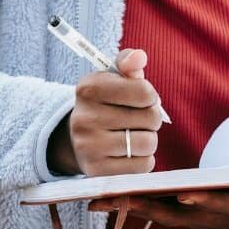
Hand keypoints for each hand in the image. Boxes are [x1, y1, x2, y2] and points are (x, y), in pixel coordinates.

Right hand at [46, 48, 163, 176]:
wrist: (76, 139)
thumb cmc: (104, 104)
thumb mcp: (112, 79)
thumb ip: (128, 63)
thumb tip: (139, 57)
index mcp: (88, 88)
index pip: (143, 92)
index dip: (150, 95)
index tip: (141, 98)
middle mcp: (84, 118)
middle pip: (150, 118)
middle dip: (151, 118)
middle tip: (138, 119)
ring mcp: (89, 147)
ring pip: (148, 143)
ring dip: (149, 140)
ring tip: (134, 135)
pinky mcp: (97, 172)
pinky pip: (143, 166)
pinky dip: (143, 159)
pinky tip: (129, 153)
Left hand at [87, 167, 228, 228]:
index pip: (219, 204)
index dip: (204, 200)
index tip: (186, 194)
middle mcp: (210, 216)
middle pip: (175, 212)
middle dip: (147, 205)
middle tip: (117, 198)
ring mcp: (194, 218)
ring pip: (156, 212)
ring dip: (127, 207)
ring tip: (95, 199)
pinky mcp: (181, 215)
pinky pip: (151, 210)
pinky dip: (128, 205)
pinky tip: (101, 198)